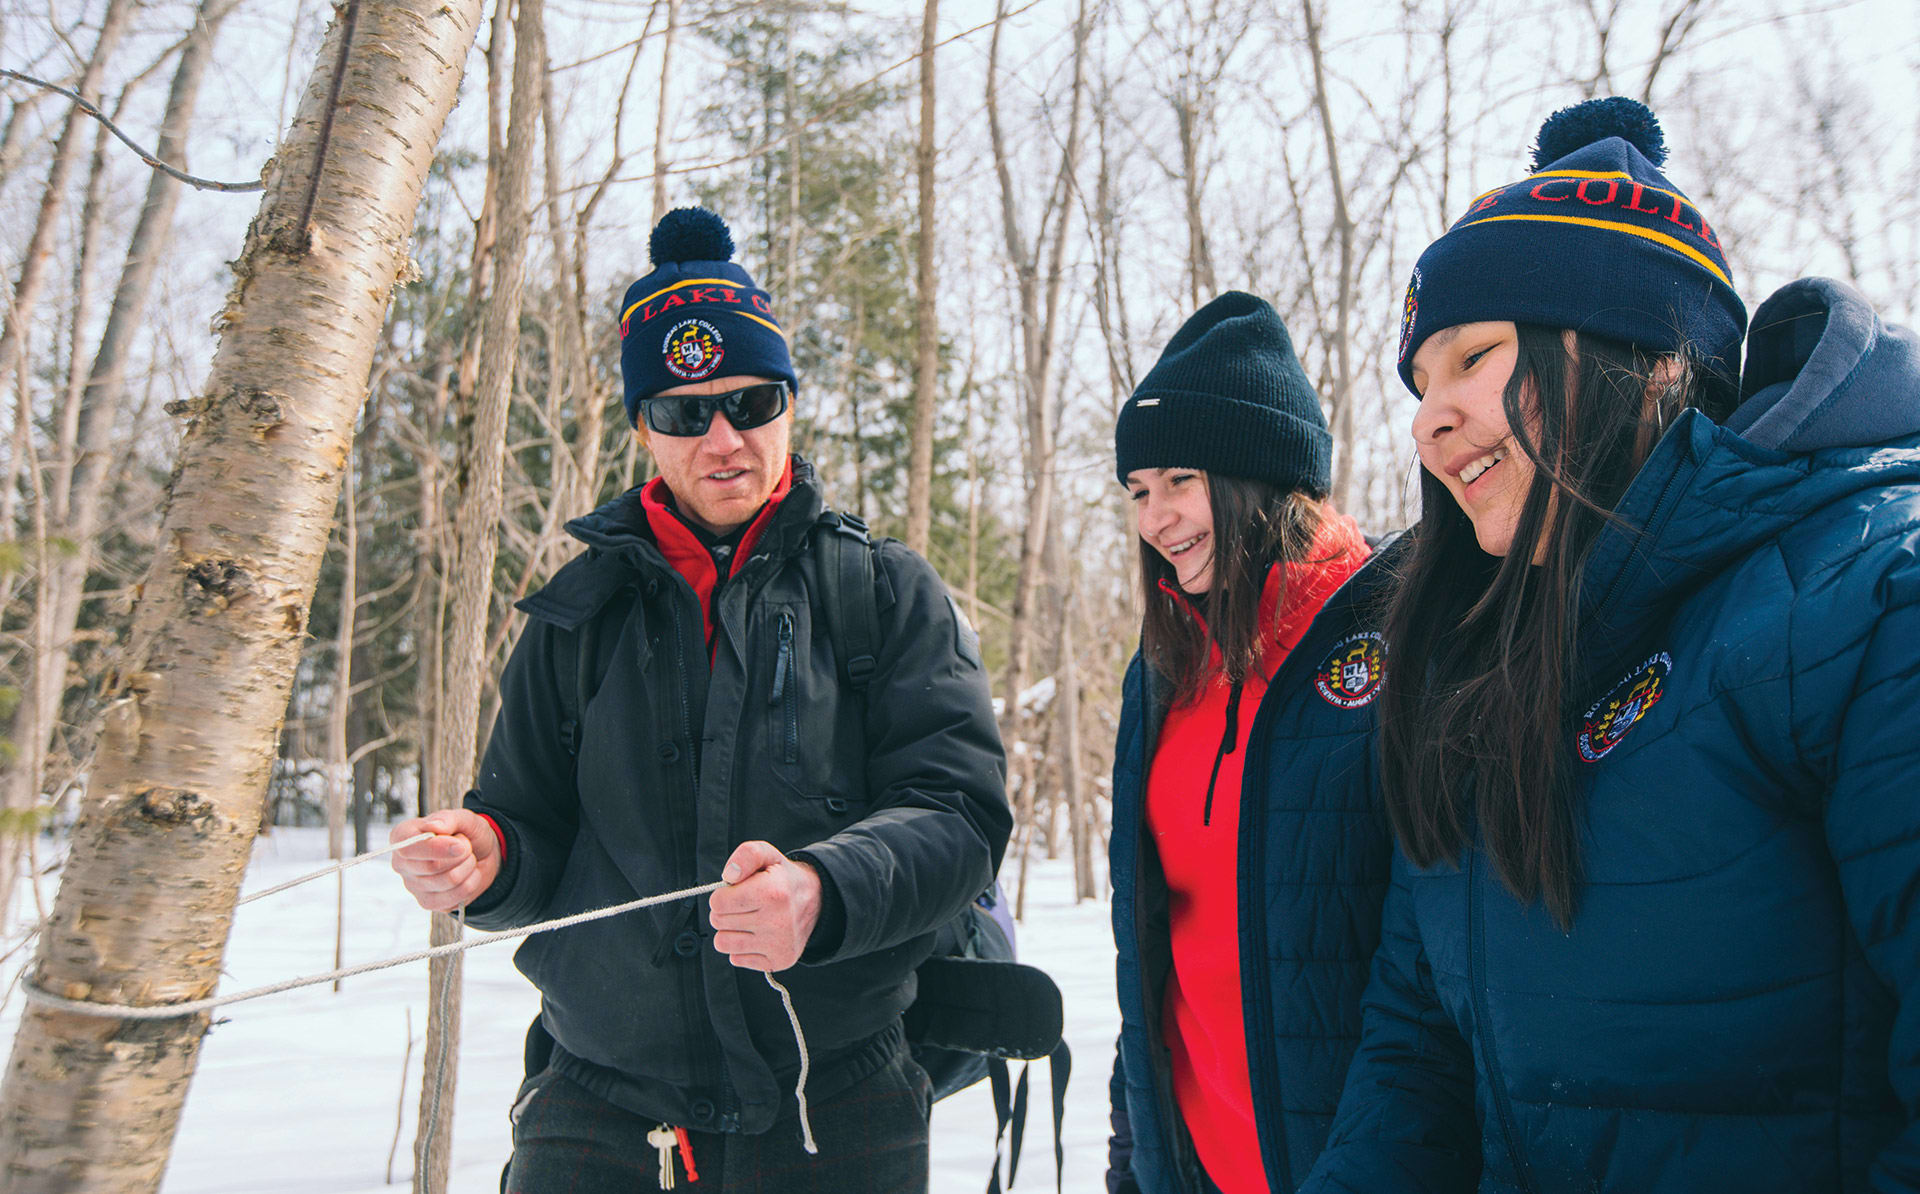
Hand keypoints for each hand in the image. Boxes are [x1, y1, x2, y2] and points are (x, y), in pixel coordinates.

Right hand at [389, 810, 501, 912]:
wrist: (481, 853)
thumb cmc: (466, 833)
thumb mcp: (463, 818)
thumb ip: (448, 819)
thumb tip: (434, 827)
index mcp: (402, 837)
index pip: (408, 849)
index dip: (437, 848)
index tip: (460, 845)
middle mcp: (402, 863)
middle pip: (432, 866)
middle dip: (461, 854)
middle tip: (467, 847)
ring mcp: (413, 886)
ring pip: (448, 881)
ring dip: (468, 867)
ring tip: (468, 859)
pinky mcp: (428, 903)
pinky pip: (455, 898)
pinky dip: (471, 883)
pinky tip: (469, 875)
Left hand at [708, 841, 821, 971]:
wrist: (816, 900)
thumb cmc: (783, 878)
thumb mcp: (767, 855)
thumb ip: (746, 855)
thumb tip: (728, 877)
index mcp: (772, 893)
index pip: (718, 903)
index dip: (722, 894)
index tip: (736, 891)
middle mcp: (777, 921)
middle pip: (718, 922)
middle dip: (725, 911)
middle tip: (744, 905)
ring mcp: (778, 945)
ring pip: (723, 943)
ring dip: (730, 931)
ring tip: (748, 920)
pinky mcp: (777, 961)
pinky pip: (736, 959)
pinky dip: (742, 948)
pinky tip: (757, 935)